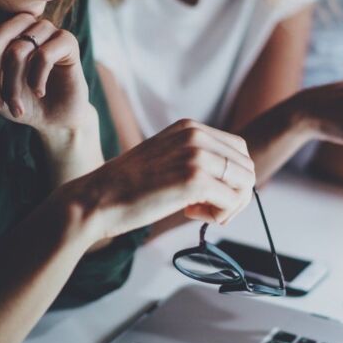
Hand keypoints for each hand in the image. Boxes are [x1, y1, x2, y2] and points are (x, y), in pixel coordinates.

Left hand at [0, 12, 93, 132]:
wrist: (53, 118)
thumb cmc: (19, 100)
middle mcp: (21, 23)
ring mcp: (45, 29)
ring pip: (17, 51)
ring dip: (11, 86)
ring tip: (14, 106)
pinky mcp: (66, 41)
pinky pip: (44, 55)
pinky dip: (36, 80)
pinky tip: (39, 92)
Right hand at [58, 119, 255, 242]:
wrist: (95, 199)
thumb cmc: (128, 188)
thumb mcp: (166, 157)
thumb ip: (195, 159)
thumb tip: (232, 179)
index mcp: (189, 127)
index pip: (239, 150)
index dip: (232, 178)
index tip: (211, 195)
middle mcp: (196, 135)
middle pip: (246, 166)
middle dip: (235, 194)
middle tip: (208, 209)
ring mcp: (196, 155)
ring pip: (245, 183)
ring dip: (229, 206)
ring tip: (199, 212)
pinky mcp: (194, 180)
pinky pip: (232, 201)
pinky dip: (219, 215)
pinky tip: (191, 214)